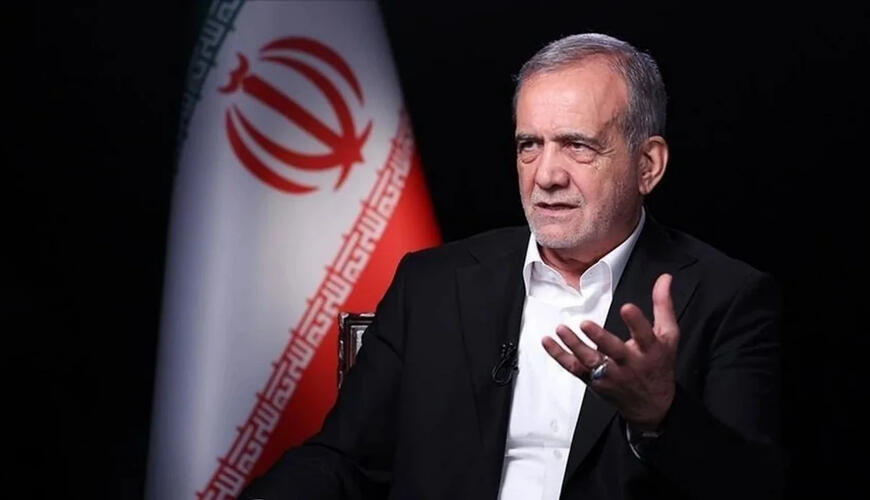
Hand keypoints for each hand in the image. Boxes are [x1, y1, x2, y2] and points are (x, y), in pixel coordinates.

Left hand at [541, 273, 678, 428]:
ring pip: (590, 361)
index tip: (627, 308)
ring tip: (561, 329)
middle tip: (586, 324)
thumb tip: (665, 279)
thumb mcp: (668, 336)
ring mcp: (611, 374)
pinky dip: (559, 356)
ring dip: (574, 346)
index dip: (636, 322)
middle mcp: (630, 364)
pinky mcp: (595, 381)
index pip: (645, 336)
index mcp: (650, 350)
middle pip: (614, 351)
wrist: (652, 405)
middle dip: (600, 338)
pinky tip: (548, 342)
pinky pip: (575, 369)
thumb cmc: (659, 365)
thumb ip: (663, 306)